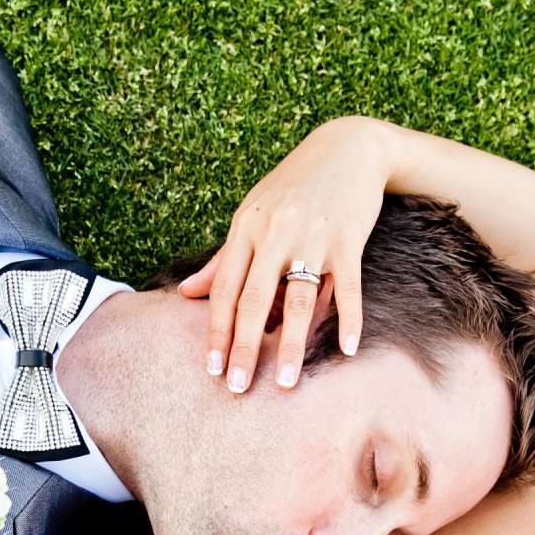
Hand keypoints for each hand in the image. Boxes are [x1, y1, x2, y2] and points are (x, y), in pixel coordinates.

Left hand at [181, 117, 392, 392]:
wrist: (348, 147)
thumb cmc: (294, 186)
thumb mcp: (252, 214)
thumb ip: (222, 258)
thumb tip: (185, 293)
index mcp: (246, 228)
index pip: (224, 290)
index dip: (216, 332)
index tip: (212, 369)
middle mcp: (274, 233)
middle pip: (253, 301)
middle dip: (244, 348)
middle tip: (237, 387)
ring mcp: (312, 237)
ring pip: (297, 300)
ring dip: (291, 345)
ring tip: (285, 382)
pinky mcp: (348, 240)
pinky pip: (347, 287)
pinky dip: (348, 319)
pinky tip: (347, 349)